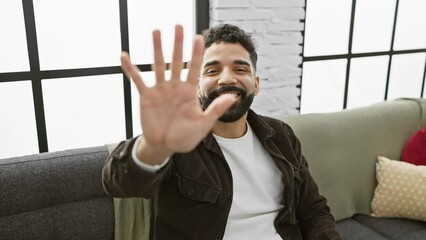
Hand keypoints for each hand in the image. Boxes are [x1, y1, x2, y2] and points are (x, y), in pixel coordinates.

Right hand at [121, 25, 236, 163]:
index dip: (196, 54)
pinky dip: (130, 68)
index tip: (199, 38)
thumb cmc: (185, 136)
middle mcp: (175, 87)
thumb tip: (233, 96)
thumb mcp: (203, 124)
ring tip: (156, 32)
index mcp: (189, 91)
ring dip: (157, 49)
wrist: (165, 146)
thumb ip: (216, 109)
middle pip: (176, 61)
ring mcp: (160, 90)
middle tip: (179, 26)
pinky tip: (124, 56)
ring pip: (158, 65)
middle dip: (178, 44)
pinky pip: (138, 80)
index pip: (194, 68)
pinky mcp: (146, 96)